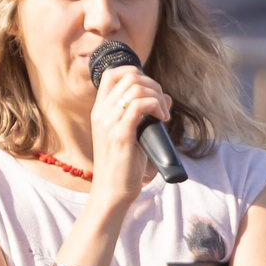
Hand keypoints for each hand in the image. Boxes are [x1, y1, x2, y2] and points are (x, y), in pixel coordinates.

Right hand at [88, 61, 172, 210]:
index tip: (150, 92)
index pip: (112, 74)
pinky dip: (157, 106)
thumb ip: (142, 115)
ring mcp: (109, 123)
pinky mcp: (120, 134)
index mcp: (100, 111)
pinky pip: (141, 104)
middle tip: (162, 106)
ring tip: (162, 114)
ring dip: (157, 96)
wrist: (112, 192)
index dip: (135, 73)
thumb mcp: (131, 135)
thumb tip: (165, 98)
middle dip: (153, 85)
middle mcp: (101, 113)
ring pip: (137, 87)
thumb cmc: (123, 166)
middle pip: (129, 76)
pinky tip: (162, 119)